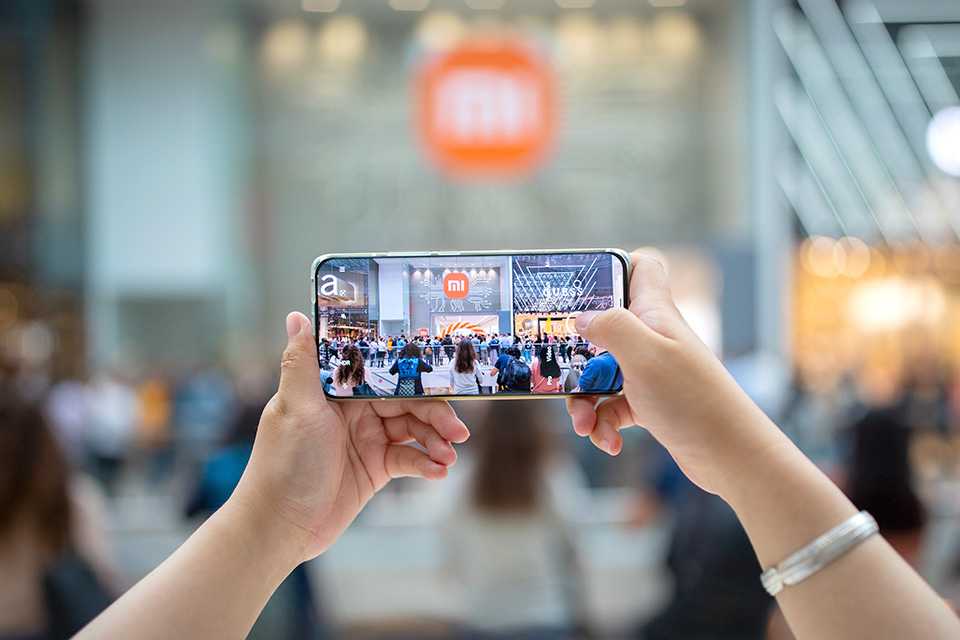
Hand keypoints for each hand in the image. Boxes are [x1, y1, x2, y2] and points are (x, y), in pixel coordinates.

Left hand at [231, 312, 469, 562]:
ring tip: (449, 457)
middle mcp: (354, 411)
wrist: (279, 527)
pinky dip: (426, 464)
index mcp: (336, 390)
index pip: (384, 373)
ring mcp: (366, 439)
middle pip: (407, 402)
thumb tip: (297, 316)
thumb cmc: (281, 464)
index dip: (415, 376)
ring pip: (413, 430)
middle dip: (436, 415)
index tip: (446, 380)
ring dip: (436, 441)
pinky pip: (409, 459)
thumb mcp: (295, 409)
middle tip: (458, 432)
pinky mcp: (375, 468)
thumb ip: (302, 363)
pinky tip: (438, 472)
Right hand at [566, 251, 782, 497]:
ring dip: (585, 401)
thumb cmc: (693, 400)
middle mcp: (652, 337)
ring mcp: (650, 371)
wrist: (730, 455)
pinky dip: (604, 424)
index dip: (612, 268)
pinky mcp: (649, 403)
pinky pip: (613, 407)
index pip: (640, 267)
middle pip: (603, 329)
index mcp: (654, 314)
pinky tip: (608, 442)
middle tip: (564, 374)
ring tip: (584, 425)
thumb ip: (611, 326)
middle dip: (577, 356)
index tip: (580, 286)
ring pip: (601, 374)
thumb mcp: (644, 354)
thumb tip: (582, 317)